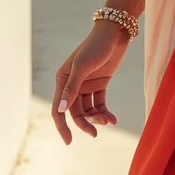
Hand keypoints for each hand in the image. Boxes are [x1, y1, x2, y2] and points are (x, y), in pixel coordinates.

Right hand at [52, 22, 130, 144]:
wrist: (116, 32)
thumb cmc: (96, 46)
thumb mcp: (83, 66)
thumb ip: (72, 88)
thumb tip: (60, 110)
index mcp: (63, 80)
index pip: (58, 109)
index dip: (62, 127)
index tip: (68, 142)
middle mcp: (72, 85)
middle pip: (75, 112)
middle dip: (84, 124)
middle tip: (96, 133)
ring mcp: (87, 85)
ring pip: (88, 110)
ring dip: (97, 118)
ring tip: (108, 121)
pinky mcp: (100, 84)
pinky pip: (100, 104)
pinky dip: (105, 112)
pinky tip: (113, 119)